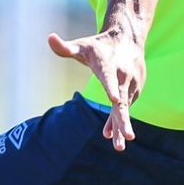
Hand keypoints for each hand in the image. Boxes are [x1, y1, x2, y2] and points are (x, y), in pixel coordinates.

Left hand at [48, 28, 145, 150]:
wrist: (128, 40)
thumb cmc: (100, 45)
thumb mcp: (83, 46)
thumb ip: (66, 47)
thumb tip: (49, 38)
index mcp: (109, 65)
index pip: (109, 78)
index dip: (111, 88)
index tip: (114, 99)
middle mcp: (123, 76)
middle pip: (123, 102)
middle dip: (123, 120)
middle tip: (128, 137)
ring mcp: (131, 86)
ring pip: (125, 110)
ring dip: (121, 127)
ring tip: (119, 146)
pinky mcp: (134, 92)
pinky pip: (124, 109)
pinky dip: (118, 121)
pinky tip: (110, 135)